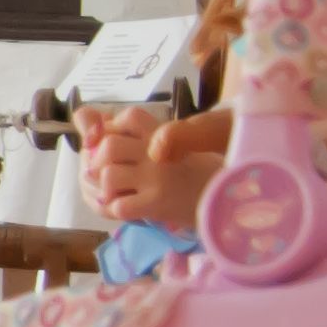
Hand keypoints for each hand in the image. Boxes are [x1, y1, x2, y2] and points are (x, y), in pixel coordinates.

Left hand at [82, 103, 227, 228]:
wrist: (230, 203)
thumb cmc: (202, 176)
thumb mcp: (180, 147)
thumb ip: (147, 136)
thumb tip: (96, 124)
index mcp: (165, 134)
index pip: (129, 116)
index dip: (112, 128)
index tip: (113, 143)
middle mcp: (159, 151)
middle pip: (109, 145)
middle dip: (100, 161)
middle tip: (108, 174)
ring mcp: (156, 178)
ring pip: (108, 175)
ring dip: (107, 188)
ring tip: (119, 194)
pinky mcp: (156, 204)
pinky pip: (118, 206)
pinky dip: (115, 210)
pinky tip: (128, 210)